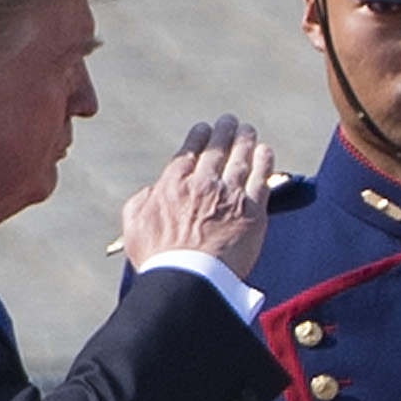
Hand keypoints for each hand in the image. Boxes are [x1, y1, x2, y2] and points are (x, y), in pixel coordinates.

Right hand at [118, 116, 271, 278]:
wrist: (190, 278)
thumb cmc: (159, 259)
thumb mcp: (134, 226)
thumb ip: (142, 201)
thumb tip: (153, 189)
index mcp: (173, 185)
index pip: (188, 153)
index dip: (198, 138)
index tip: (203, 128)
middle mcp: (202, 185)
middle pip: (216, 151)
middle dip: (224, 132)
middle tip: (230, 121)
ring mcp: (229, 196)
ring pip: (240, 160)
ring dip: (245, 141)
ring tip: (249, 130)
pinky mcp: (252, 212)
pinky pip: (260, 180)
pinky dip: (263, 162)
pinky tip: (265, 152)